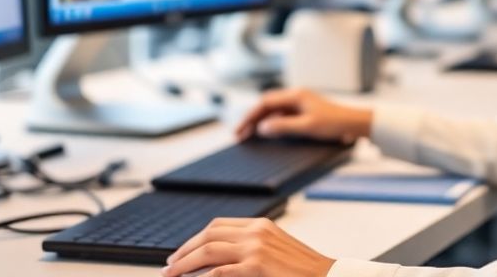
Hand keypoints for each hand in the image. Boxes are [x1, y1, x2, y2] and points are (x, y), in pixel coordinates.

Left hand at [160, 217, 333, 276]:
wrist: (327, 276)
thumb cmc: (303, 269)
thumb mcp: (274, 248)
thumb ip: (249, 247)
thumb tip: (219, 260)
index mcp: (259, 225)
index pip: (217, 226)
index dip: (194, 240)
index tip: (181, 253)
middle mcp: (255, 232)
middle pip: (208, 235)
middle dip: (184, 251)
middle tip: (169, 266)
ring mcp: (256, 248)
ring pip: (208, 250)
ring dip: (185, 263)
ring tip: (173, 275)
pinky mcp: (257, 266)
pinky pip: (221, 270)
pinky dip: (204, 276)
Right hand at [234, 88, 371, 143]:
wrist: (356, 125)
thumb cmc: (336, 124)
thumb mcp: (307, 127)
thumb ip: (284, 126)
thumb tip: (262, 127)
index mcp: (296, 95)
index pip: (265, 102)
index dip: (250, 116)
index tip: (240, 130)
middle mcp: (296, 97)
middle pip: (267, 105)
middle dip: (252, 119)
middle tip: (239, 134)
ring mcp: (301, 104)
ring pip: (274, 111)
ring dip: (261, 122)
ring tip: (249, 136)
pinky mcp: (305, 112)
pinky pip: (283, 116)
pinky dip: (272, 124)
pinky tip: (268, 133)